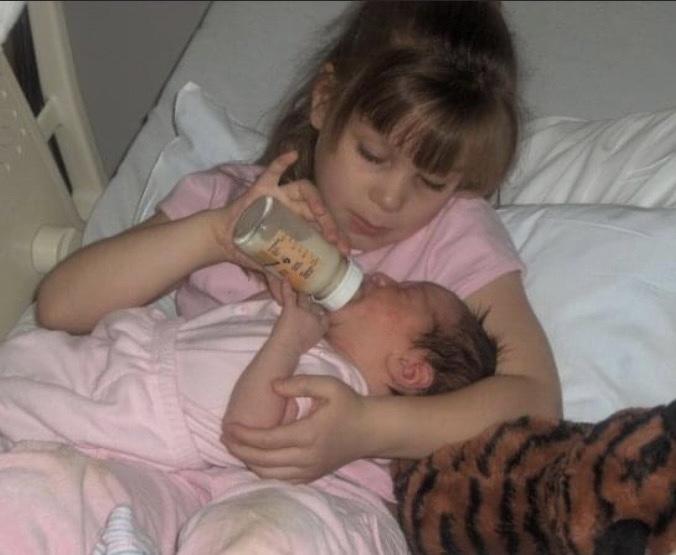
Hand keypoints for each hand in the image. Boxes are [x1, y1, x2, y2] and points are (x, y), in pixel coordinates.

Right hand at [213, 151, 349, 270]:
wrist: (223, 240)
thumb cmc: (250, 250)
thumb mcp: (270, 267)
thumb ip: (280, 279)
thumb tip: (288, 300)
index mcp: (298, 223)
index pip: (322, 225)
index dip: (335, 235)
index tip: (344, 251)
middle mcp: (293, 207)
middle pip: (317, 209)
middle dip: (329, 223)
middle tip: (335, 240)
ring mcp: (279, 196)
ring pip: (303, 190)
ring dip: (316, 201)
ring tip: (322, 214)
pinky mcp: (261, 187)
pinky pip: (273, 170)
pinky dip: (282, 162)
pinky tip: (292, 154)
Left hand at [222, 375, 370, 482]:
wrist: (371, 430)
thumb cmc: (349, 404)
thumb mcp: (329, 385)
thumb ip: (299, 383)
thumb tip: (272, 386)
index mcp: (309, 434)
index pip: (266, 440)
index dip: (244, 435)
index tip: (228, 426)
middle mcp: (307, 457)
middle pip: (262, 461)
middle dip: (239, 450)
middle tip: (224, 436)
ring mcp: (309, 470)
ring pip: (268, 474)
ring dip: (248, 462)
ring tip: (235, 446)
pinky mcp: (311, 477)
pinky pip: (280, 480)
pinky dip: (263, 471)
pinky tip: (254, 457)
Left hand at [273, 280, 328, 354]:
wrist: (286, 348)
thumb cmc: (296, 350)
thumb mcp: (312, 343)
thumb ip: (313, 334)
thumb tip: (309, 330)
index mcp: (321, 328)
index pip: (325, 316)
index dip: (323, 311)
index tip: (321, 307)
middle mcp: (315, 317)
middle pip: (315, 305)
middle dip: (314, 299)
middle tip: (313, 290)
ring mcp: (303, 311)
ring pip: (304, 298)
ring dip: (302, 292)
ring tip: (301, 282)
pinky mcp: (291, 309)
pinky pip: (289, 295)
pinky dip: (286, 287)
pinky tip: (285, 279)